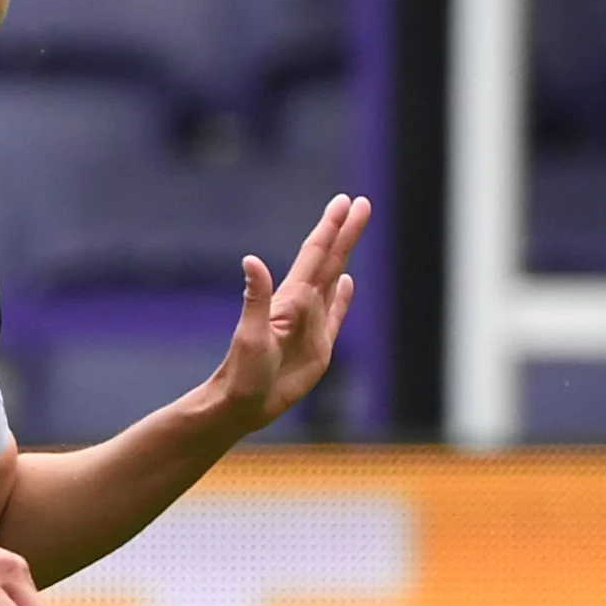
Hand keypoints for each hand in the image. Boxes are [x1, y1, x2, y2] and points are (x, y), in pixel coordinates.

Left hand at [202, 194, 370, 433]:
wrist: (243, 403)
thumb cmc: (243, 372)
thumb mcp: (250, 334)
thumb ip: (255, 297)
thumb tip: (251, 260)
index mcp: (291, 299)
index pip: (315, 254)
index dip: (331, 227)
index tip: (346, 202)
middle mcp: (303, 305)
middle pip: (329, 259)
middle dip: (346, 231)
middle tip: (362, 203)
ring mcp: (312, 324)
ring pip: (333, 279)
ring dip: (345, 254)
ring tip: (355, 231)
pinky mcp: (319, 347)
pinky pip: (336, 314)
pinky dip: (344, 296)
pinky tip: (347, 282)